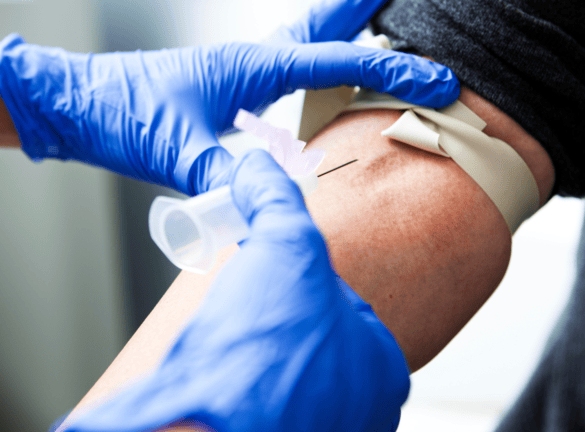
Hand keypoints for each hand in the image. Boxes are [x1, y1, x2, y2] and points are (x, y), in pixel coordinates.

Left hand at [0, 0, 458, 195]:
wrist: (77, 105)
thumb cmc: (121, 115)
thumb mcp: (177, 152)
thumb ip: (225, 176)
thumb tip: (265, 201)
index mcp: (251, 66)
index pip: (337, 64)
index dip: (394, 74)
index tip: (439, 82)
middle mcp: (252, 60)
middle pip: (325, 29)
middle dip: (367, 13)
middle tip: (399, 0)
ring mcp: (240, 72)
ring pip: (307, 44)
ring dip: (344, 32)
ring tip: (376, 22)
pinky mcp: (228, 88)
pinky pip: (286, 69)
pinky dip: (315, 65)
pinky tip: (318, 79)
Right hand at [64, 149, 409, 431]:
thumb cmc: (264, 359)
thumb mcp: (285, 247)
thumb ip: (276, 199)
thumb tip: (260, 167)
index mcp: (378, 366)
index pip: (347, 304)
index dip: (304, 274)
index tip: (276, 259)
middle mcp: (349, 408)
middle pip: (310, 339)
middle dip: (278, 311)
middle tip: (250, 293)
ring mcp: (306, 429)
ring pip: (276, 370)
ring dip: (249, 345)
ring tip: (226, 326)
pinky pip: (243, 393)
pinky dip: (223, 375)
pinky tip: (205, 361)